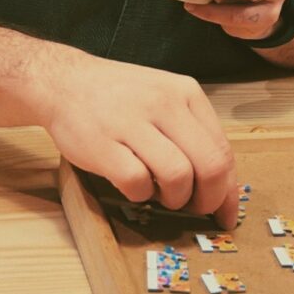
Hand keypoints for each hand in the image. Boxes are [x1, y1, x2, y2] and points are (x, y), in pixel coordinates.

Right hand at [39, 49, 238, 228]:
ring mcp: (133, 122)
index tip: (225, 212)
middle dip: (208, 199)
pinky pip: (137, 183)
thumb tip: (220, 182)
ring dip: (174, 198)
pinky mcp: (104, 144)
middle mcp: (164, 103)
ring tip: (161, 194)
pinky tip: (133, 185)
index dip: (228, 190)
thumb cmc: (118, 95)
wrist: (65, 81)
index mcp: (185, 92)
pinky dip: (140, 195)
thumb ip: (191, 131)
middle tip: (194, 208)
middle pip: (210, 165)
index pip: (223, 149)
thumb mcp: (164, 96)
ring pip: (178, 176)